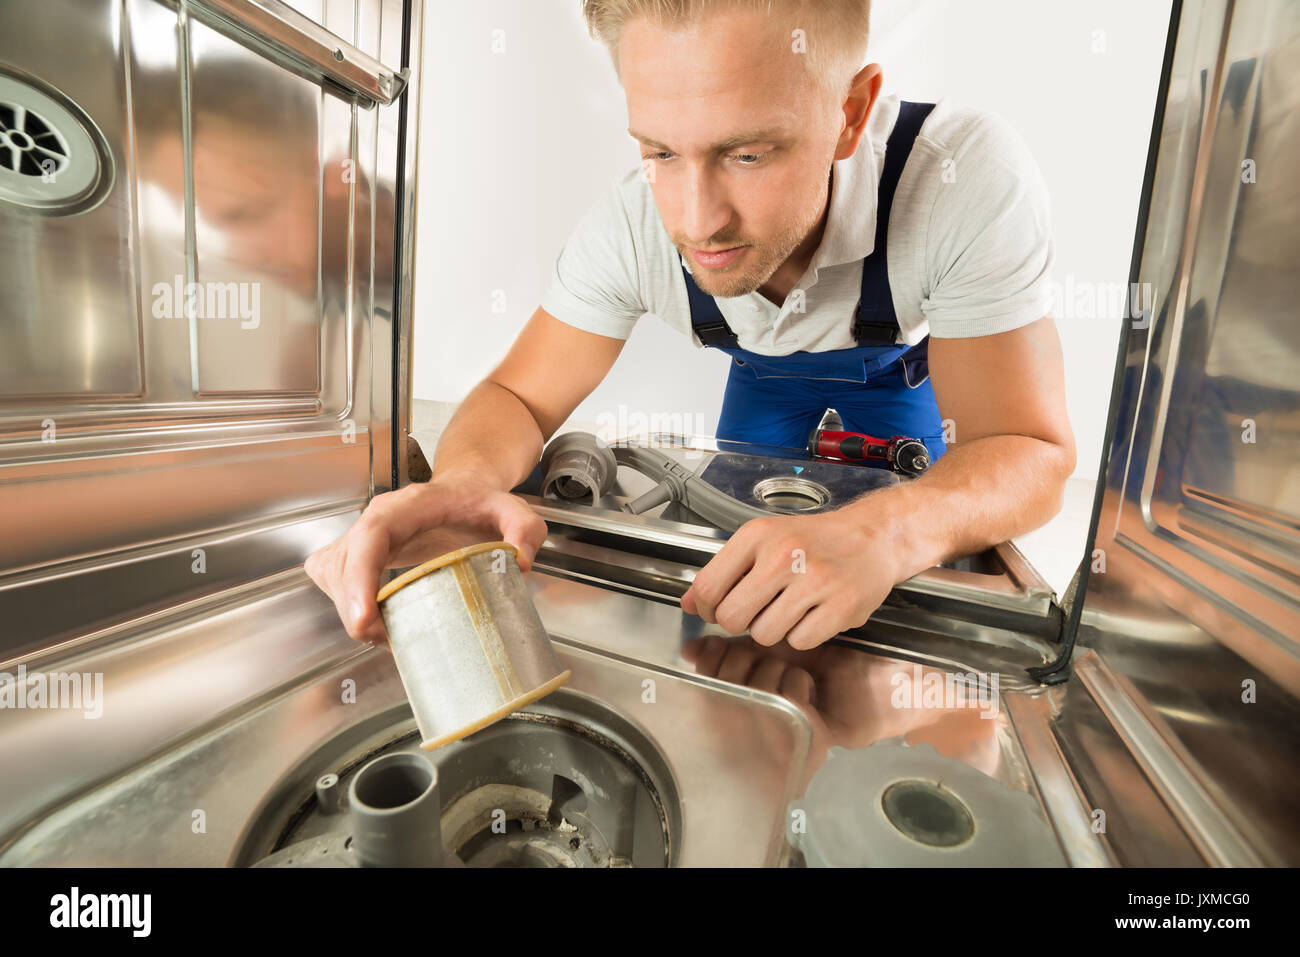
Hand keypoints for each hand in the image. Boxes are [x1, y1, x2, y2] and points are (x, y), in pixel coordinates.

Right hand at [305, 475, 548, 642]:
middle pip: (344, 563)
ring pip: (334, 575)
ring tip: (387, 634)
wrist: (465, 491)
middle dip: (354, 607)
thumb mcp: (513, 509)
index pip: (372, 536)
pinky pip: (334, 579)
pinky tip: (375, 621)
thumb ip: (526, 528)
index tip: (364, 617)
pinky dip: (347, 604)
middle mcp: (377, 518)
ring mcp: (363, 535)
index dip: (360, 577)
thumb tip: (522, 562)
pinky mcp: (358, 553)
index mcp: (408, 506)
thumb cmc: (482, 503)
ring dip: (352, 610)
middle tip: (385, 640)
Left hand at [679, 509, 899, 649]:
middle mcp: (784, 555)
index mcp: (757, 536)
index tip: (715, 610)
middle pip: (732, 618)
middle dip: (739, 622)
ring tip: (791, 607)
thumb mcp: (762, 542)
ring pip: (765, 634)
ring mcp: (815, 581)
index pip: (707, 588)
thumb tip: (688, 603)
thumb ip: (723, 571)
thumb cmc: (813, 541)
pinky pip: (800, 641)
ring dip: (774, 629)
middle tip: (757, 610)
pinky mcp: (841, 605)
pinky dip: (804, 634)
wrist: (871, 537)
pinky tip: (814, 613)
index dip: (706, 609)